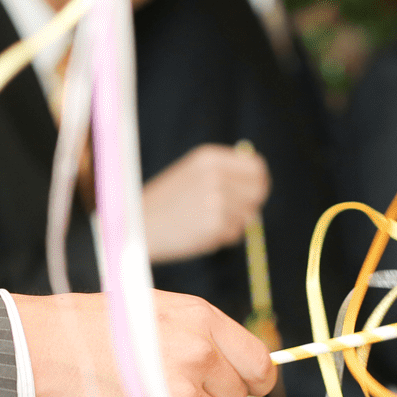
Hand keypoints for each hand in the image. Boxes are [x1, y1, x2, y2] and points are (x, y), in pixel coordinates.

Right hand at [10, 291, 277, 396]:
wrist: (38, 351)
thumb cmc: (89, 329)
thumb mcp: (152, 309)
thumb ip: (198, 334)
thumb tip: (236, 366)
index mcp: (200, 318)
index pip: (260, 362)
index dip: (250, 380)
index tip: (236, 386)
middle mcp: (198, 353)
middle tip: (168, 390)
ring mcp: (181, 394)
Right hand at [142, 143, 270, 262]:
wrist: (136, 226)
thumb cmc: (164, 202)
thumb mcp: (191, 174)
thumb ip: (224, 174)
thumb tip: (259, 182)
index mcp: (209, 158)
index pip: (256, 167)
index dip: (259, 182)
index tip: (254, 193)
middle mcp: (215, 175)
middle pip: (258, 191)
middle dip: (251, 204)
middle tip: (232, 213)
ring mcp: (217, 200)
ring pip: (248, 215)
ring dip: (233, 223)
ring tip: (205, 222)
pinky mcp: (215, 225)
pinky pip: (235, 234)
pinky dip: (223, 238)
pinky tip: (200, 233)